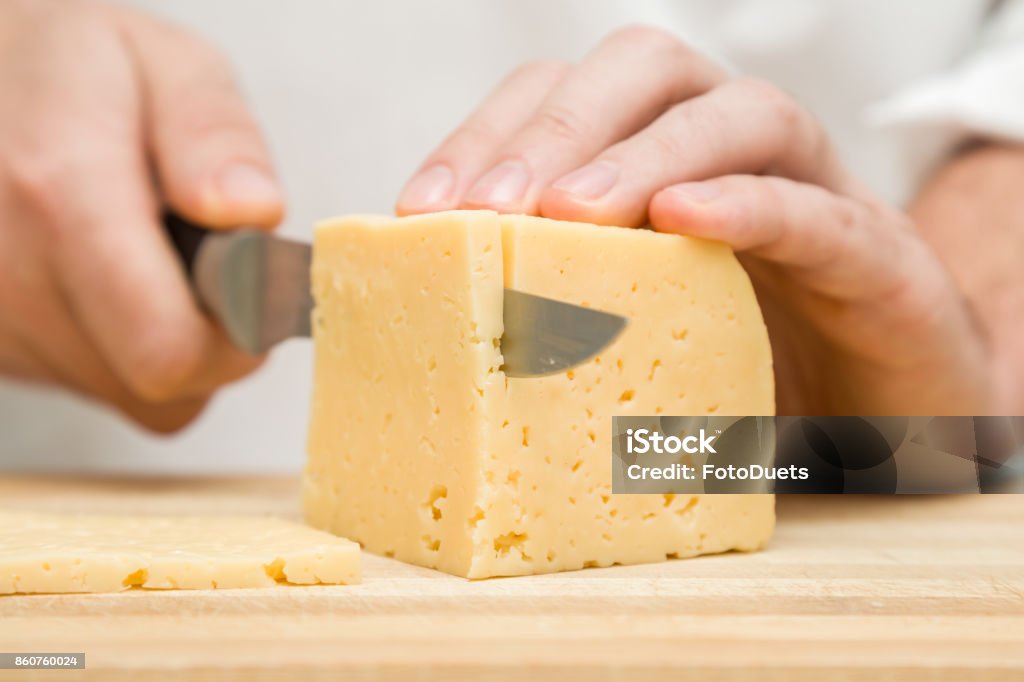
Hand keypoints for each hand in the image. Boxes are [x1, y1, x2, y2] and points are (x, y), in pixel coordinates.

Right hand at [0, 0, 283, 430]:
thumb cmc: (73, 69)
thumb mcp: (163, 62)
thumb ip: (213, 132)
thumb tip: (253, 213)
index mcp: (60, 194)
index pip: (171, 349)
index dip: (237, 332)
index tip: (250, 279)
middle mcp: (9, 274)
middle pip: (161, 384)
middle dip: (210, 333)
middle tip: (199, 255)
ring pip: (130, 394)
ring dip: (163, 338)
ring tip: (140, 252)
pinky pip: (89, 383)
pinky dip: (117, 345)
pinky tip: (101, 275)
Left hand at [397, 26, 991, 414]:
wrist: (887, 419)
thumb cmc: (738, 372)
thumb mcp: (623, 339)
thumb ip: (547, 312)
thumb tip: (429, 324)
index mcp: (660, 161)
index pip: (564, 100)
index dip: (485, 138)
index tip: (421, 210)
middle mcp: (733, 152)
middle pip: (647, 72)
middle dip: (557, 130)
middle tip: (486, 210)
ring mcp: (813, 190)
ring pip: (741, 115)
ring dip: (646, 153)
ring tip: (570, 215)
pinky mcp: (875, 255)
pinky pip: (819, 211)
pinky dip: (751, 205)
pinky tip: (685, 219)